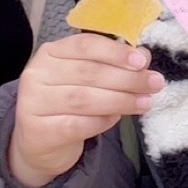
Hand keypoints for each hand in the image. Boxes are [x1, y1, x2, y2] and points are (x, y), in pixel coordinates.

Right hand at [9, 35, 164, 187]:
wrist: (38, 142)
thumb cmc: (66, 104)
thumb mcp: (86, 79)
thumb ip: (111, 65)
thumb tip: (143, 56)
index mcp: (50, 53)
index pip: (84, 45)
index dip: (115, 52)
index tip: (142, 62)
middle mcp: (36, 74)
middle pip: (88, 73)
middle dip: (127, 79)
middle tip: (154, 84)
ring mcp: (32, 103)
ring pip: (84, 99)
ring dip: (120, 100)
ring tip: (145, 103)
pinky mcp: (37, 131)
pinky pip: (76, 125)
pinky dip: (101, 121)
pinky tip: (116, 119)